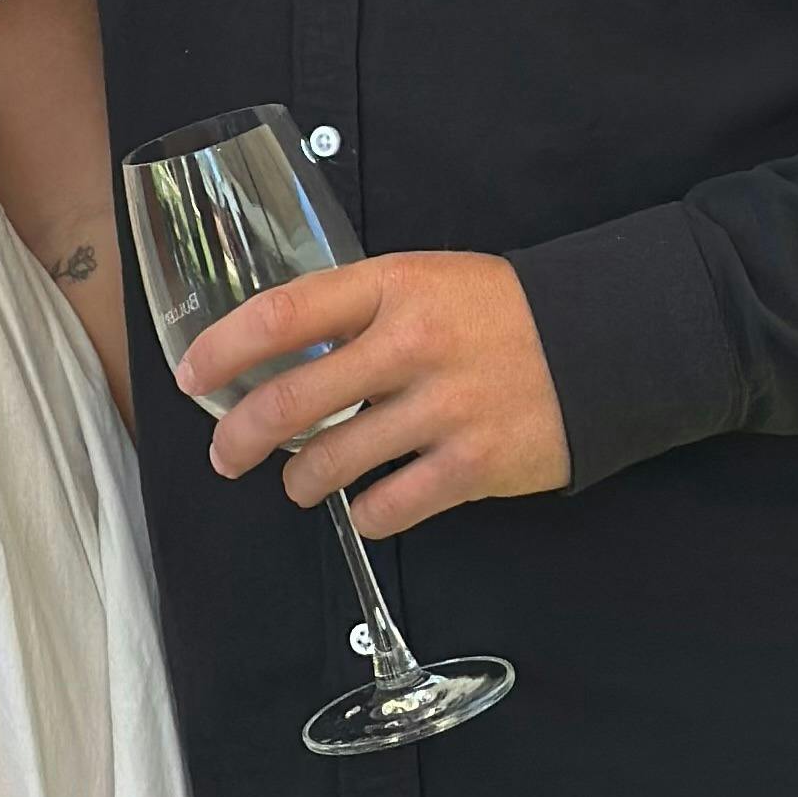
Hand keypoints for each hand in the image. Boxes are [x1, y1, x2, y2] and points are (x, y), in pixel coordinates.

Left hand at [187, 249, 570, 535]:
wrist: (605, 341)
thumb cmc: (497, 311)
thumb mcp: (422, 281)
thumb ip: (356, 312)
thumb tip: (280, 355)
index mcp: (391, 287)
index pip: (283, 314)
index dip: (224, 349)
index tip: (192, 376)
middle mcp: (411, 345)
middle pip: (293, 401)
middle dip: (242, 438)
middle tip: (226, 455)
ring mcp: (444, 408)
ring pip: (334, 463)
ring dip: (302, 482)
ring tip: (301, 482)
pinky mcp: (475, 465)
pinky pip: (390, 508)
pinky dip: (366, 515)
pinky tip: (366, 504)